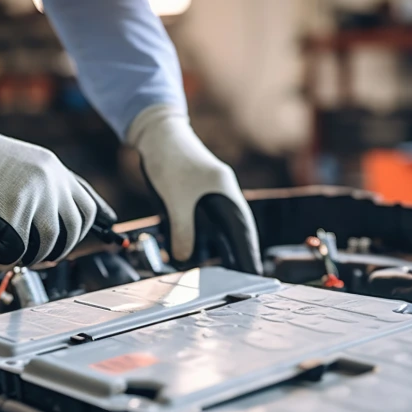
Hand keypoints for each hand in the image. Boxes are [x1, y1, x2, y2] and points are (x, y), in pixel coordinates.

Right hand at [0, 127, 115, 265]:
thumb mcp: (23, 162)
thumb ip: (46, 183)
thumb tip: (63, 215)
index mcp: (53, 168)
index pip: (87, 203)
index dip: (93, 224)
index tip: (103, 233)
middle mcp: (50, 182)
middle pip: (75, 227)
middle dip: (64, 247)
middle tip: (50, 255)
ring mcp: (33, 198)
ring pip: (51, 242)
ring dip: (37, 256)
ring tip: (23, 254)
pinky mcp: (12, 215)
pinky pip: (21, 250)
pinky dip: (10, 258)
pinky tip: (0, 253)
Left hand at [127, 105, 262, 273]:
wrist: (156, 131)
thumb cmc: (168, 159)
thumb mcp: (174, 200)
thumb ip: (181, 231)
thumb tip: (184, 259)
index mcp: (225, 192)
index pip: (242, 232)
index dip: (248, 254)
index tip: (255, 274)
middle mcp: (223, 193)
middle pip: (238, 231)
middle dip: (242, 255)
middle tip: (246, 279)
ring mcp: (212, 193)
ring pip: (224, 227)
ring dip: (225, 248)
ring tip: (230, 271)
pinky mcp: (198, 194)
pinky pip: (210, 221)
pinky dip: (208, 237)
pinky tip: (203, 251)